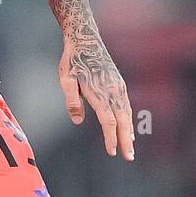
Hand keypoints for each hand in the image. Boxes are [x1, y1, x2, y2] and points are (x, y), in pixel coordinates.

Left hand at [59, 36, 133, 159]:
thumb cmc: (72, 60)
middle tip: (129, 157)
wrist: (86, 39)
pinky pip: (126, 105)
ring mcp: (118, 86)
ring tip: (129, 146)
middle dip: (126, 140)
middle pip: (122, 120)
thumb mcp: (66, 80)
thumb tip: (78, 121)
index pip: (108, 121)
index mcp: (99, 92)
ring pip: (126, 113)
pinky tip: (128, 126)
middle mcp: (113, 91)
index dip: (111, 138)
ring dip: (129, 131)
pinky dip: (128, 118)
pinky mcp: (119, 83)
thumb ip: (72, 101)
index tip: (112, 152)